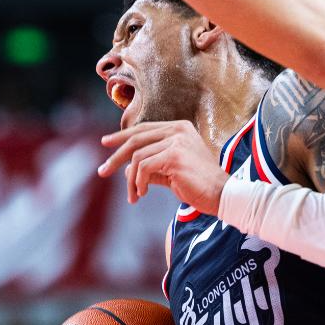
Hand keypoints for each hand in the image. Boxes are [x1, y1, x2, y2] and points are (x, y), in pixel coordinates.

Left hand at [99, 121, 228, 212]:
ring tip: (135, 195)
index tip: (105, 143)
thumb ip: (151, 166)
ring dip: (131, 180)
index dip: (122, 135)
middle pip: (136, 139)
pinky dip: (139, 182)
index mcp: (179, 128)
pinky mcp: (174, 155)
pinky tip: (143, 193)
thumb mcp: (171, 171)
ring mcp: (176, 141)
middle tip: (102, 171)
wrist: (221, 194)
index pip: (143, 129)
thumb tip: (126, 169)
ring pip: (137, 157)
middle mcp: (178, 130)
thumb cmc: (199, 185)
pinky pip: (144, 168)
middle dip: (116, 156)